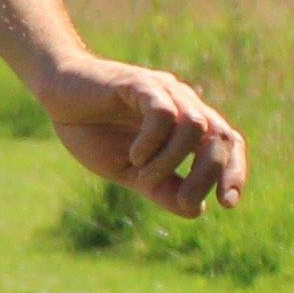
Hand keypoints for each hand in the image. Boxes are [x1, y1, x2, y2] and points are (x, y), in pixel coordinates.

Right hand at [37, 56, 246, 218]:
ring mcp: (162, 91)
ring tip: (143, 174)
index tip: (227, 203)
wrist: (58, 95)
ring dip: (172, 161)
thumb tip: (196, 209)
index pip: (228, 143)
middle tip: (180, 198)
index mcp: (185, 125)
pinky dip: (153, 142)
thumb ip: (161, 188)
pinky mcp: (138, 83)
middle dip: (208, 174)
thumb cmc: (93, 130)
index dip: (235, 171)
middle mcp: (182, 104)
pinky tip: (134, 156)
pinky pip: (162, 112)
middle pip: (220, 136)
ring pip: (194, 125)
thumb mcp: (129, 171)